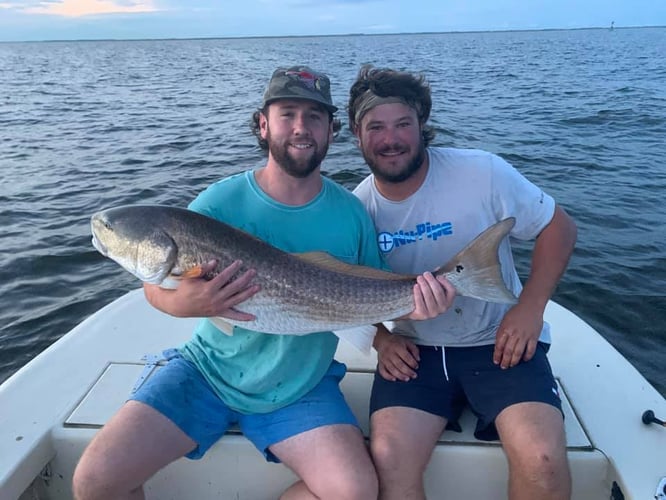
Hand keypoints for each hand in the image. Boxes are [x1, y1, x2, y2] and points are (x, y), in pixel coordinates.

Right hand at [144, 259, 259, 319]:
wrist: (179, 306)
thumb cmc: (185, 289)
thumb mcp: (191, 277)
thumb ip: (203, 269)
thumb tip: (215, 261)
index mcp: (208, 288)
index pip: (224, 277)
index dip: (233, 269)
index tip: (240, 262)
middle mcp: (215, 298)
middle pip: (234, 287)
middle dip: (245, 279)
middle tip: (253, 271)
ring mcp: (218, 307)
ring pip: (237, 300)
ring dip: (248, 293)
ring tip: (257, 287)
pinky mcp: (219, 313)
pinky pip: (233, 316)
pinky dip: (243, 317)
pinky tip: (253, 317)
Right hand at [375, 330, 419, 381]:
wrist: (382, 340)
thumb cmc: (395, 342)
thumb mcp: (407, 342)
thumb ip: (414, 349)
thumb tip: (418, 359)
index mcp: (397, 347)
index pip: (406, 356)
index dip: (412, 363)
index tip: (416, 366)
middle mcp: (390, 353)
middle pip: (399, 364)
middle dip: (408, 371)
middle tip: (414, 375)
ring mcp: (384, 359)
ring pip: (392, 369)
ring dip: (400, 376)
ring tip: (407, 379)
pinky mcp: (380, 363)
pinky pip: (383, 372)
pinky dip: (388, 377)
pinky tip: (394, 379)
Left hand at [407, 273, 455, 319]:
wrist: (414, 311)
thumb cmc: (426, 298)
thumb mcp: (433, 290)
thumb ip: (436, 280)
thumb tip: (437, 268)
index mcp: (448, 302)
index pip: (451, 291)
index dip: (445, 282)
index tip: (438, 276)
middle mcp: (443, 308)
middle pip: (438, 291)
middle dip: (431, 281)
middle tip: (425, 274)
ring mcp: (433, 313)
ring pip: (429, 295)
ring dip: (424, 285)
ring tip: (419, 278)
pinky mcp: (423, 315)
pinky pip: (420, 301)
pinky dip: (418, 293)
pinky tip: (416, 286)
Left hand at [492, 303, 542, 368]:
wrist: (530, 306)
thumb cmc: (517, 312)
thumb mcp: (504, 321)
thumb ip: (502, 333)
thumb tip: (499, 345)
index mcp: (505, 329)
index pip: (499, 345)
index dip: (497, 355)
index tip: (496, 360)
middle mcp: (514, 334)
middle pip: (508, 351)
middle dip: (505, 360)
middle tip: (503, 366)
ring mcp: (525, 336)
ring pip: (518, 352)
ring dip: (514, 361)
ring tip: (511, 365)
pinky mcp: (534, 337)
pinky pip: (530, 350)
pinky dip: (527, 356)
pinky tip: (524, 359)